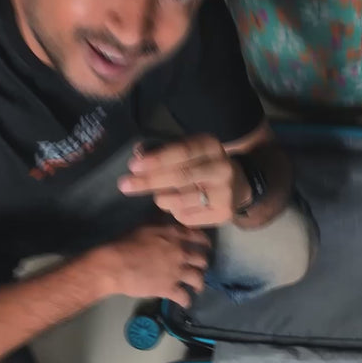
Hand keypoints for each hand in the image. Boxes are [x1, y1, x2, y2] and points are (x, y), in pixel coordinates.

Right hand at [94, 224, 210, 307]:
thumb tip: (167, 214)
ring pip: (198, 278)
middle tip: (200, 267)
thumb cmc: (126, 242)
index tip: (206, 245)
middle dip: (202, 263)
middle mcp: (181, 252)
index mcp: (175, 235)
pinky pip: (184, 297)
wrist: (116, 265)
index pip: (198, 236)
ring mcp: (177, 271)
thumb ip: (160, 222)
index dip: (204, 242)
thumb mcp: (145, 226)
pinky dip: (186, 301)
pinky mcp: (170, 289)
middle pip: (201, 258)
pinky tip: (185, 302)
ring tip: (197, 287)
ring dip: (199, 284)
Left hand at [117, 136, 251, 226]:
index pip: (182, 151)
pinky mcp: (224, 214)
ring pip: (180, 200)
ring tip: (159, 196)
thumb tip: (137, 154)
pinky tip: (178, 206)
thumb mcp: (185, 151)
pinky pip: (187, 217)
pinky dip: (175, 212)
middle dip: (149, 181)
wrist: (237, 185)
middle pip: (180, 176)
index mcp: (210, 146)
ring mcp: (225, 193)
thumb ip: (160, 151)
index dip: (156, 159)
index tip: (133, 166)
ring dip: (161, 199)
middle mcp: (221, 168)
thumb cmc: (200, 164)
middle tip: (124, 185)